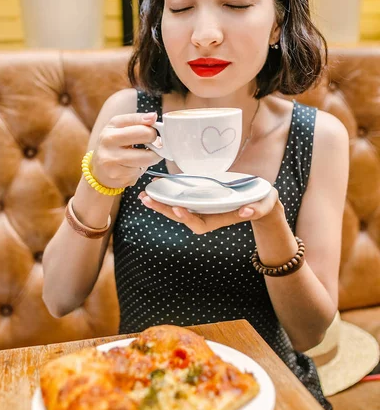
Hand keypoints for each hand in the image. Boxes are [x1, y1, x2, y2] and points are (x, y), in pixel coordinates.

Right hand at [91, 112, 161, 188]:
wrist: (98, 171)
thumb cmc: (113, 146)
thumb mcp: (119, 128)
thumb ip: (137, 121)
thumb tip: (154, 117)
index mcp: (111, 129)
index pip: (139, 124)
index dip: (153, 128)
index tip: (155, 130)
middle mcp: (108, 143)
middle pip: (145, 136)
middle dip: (156, 141)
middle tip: (154, 144)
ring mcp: (112, 161)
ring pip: (146, 158)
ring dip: (152, 158)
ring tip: (145, 156)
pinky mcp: (119, 177)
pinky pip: (140, 172)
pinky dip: (141, 170)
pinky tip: (132, 167)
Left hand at [138, 185, 279, 234]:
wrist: (260, 200)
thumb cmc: (263, 203)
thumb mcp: (265, 205)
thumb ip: (258, 209)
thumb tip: (246, 212)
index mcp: (220, 219)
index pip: (199, 224)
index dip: (188, 218)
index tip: (178, 208)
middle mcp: (208, 215)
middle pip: (182, 217)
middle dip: (164, 209)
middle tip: (147, 200)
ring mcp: (202, 207)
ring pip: (178, 208)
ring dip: (161, 203)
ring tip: (144, 196)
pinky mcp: (200, 198)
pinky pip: (181, 198)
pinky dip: (168, 193)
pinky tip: (156, 185)